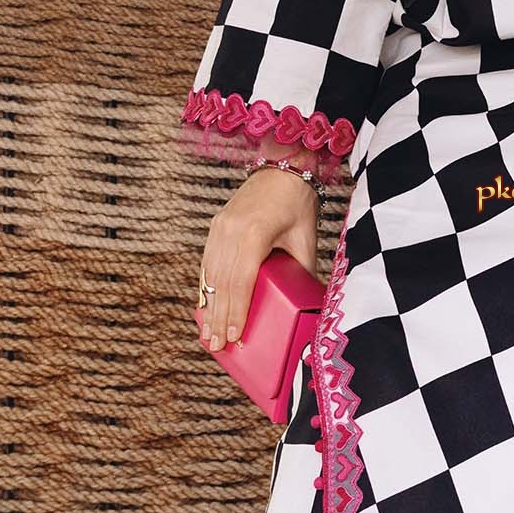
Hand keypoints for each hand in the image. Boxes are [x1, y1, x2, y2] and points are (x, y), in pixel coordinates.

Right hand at [196, 166, 320, 349]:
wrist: (282, 166)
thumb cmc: (298, 202)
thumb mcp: (306, 238)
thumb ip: (302, 269)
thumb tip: (308, 303)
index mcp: (254, 233)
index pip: (241, 281)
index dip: (236, 311)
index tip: (233, 337)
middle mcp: (230, 231)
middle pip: (222, 283)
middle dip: (218, 317)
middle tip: (216, 346)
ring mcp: (219, 227)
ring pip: (210, 274)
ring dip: (208, 306)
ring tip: (207, 334)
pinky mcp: (216, 225)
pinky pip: (208, 261)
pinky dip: (206, 286)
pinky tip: (206, 306)